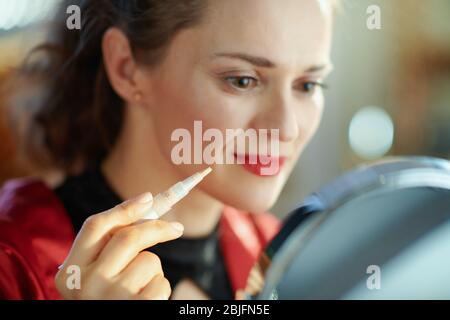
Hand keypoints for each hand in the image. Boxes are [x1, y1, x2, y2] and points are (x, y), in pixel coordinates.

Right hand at [55, 192, 183, 298]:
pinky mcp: (136, 308)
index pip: (95, 226)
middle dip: (157, 227)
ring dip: (154, 270)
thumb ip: (110, 247)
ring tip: (140, 289)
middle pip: (128, 236)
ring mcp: (110, 298)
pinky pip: (161, 282)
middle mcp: (85, 284)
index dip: (124, 208)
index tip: (149, 198)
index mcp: (70, 272)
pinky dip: (161, 288)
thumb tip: (146, 204)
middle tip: (177, 227)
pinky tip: (147, 301)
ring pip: (149, 260)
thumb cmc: (107, 302)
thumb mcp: (96, 277)